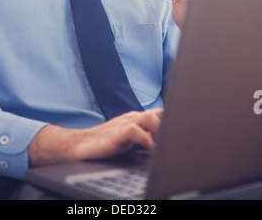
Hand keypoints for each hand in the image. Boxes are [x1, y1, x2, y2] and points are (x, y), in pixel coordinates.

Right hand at [29, 108, 162, 166]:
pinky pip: (137, 131)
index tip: (182, 130)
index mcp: (137, 118)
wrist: (81, 145)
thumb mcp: (129, 142)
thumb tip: (161, 151)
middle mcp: (133, 117)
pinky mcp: (118, 132)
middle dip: (169, 126)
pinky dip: (146, 141)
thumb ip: (144, 141)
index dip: (173, 119)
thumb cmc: (104, 145)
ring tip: (161, 147)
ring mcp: (125, 123)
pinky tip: (146, 151)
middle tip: (172, 143)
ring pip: (150, 117)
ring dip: (159, 132)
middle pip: (160, 112)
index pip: (161, 113)